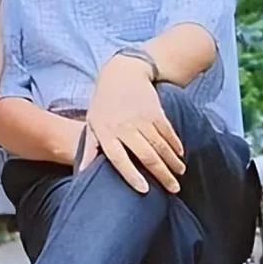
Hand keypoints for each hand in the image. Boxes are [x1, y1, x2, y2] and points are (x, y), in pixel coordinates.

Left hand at [79, 56, 184, 193]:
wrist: (122, 73)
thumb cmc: (103, 103)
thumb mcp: (92, 123)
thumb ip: (89, 149)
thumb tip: (82, 173)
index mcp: (106, 132)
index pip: (118, 158)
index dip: (131, 175)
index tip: (144, 190)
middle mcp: (124, 127)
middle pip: (145, 155)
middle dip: (162, 174)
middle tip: (173, 189)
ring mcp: (141, 118)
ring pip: (160, 145)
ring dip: (172, 162)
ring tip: (179, 174)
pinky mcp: (155, 111)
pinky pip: (167, 131)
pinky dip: (175, 144)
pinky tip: (180, 154)